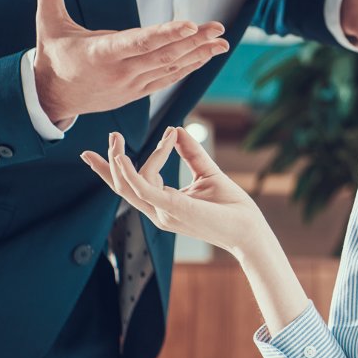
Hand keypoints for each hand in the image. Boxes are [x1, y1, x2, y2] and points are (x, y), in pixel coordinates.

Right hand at [33, 0, 228, 125]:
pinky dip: (188, 68)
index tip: (190, 25)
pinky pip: (168, 79)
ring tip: (222, 42)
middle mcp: (120, 71)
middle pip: (163, 55)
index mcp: (100, 53)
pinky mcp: (138, 93)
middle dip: (193, 41)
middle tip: (218, 27)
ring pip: (170, 68)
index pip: (139, 42)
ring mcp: (131, 85)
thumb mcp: (48, 23)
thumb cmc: (53, 56)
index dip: (166, 34)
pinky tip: (205, 56)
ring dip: (198, 54)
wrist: (52, 98)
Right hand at [82, 127, 272, 258]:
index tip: (125, 136)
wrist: (249, 228)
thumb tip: (176, 129)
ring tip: (116, 137)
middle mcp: (158, 211)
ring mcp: (163, 212)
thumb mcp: (207, 172)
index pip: (131, 186)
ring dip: (119, 161)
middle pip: (121, 188)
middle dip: (108, 163)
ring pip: (129, 186)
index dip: (116, 167)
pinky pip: (144, 190)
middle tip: (111, 135)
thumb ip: (191, 152)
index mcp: (164, 204)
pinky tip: (123, 159)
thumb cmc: (230, 206)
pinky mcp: (173, 208)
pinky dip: (131, 174)